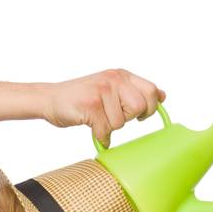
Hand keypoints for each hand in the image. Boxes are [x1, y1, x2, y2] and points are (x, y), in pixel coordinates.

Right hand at [40, 69, 165, 147]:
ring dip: (109, 127)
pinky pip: (105, 130)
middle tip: (113, 116)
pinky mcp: (91, 106)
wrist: (49, 98)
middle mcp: (113, 79)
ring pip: (121, 122)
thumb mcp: (111, 87)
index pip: (151, 91)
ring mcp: (102, 91)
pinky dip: (100, 136)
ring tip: (96, 118)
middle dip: (129, 118)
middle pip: (140, 107)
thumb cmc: (81, 97)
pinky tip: (93, 130)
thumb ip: (135, 90)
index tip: (139, 114)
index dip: (150, 107)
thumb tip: (162, 95)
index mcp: (121, 75)